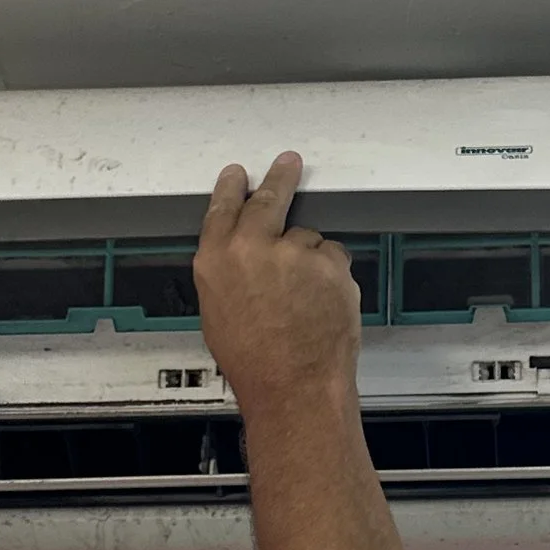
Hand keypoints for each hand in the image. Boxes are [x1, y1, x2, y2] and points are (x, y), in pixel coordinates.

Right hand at [194, 153, 359, 409]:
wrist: (293, 386)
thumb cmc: (255, 363)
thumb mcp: (219, 314)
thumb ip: (230, 275)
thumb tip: (243, 260)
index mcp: (216, 261)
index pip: (223, 209)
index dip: (232, 188)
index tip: (238, 175)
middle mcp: (252, 247)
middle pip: (268, 199)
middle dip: (279, 179)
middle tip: (288, 163)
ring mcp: (293, 251)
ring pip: (308, 239)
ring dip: (310, 259)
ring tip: (307, 300)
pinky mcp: (329, 260)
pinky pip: (334, 258)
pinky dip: (333, 275)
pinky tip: (324, 304)